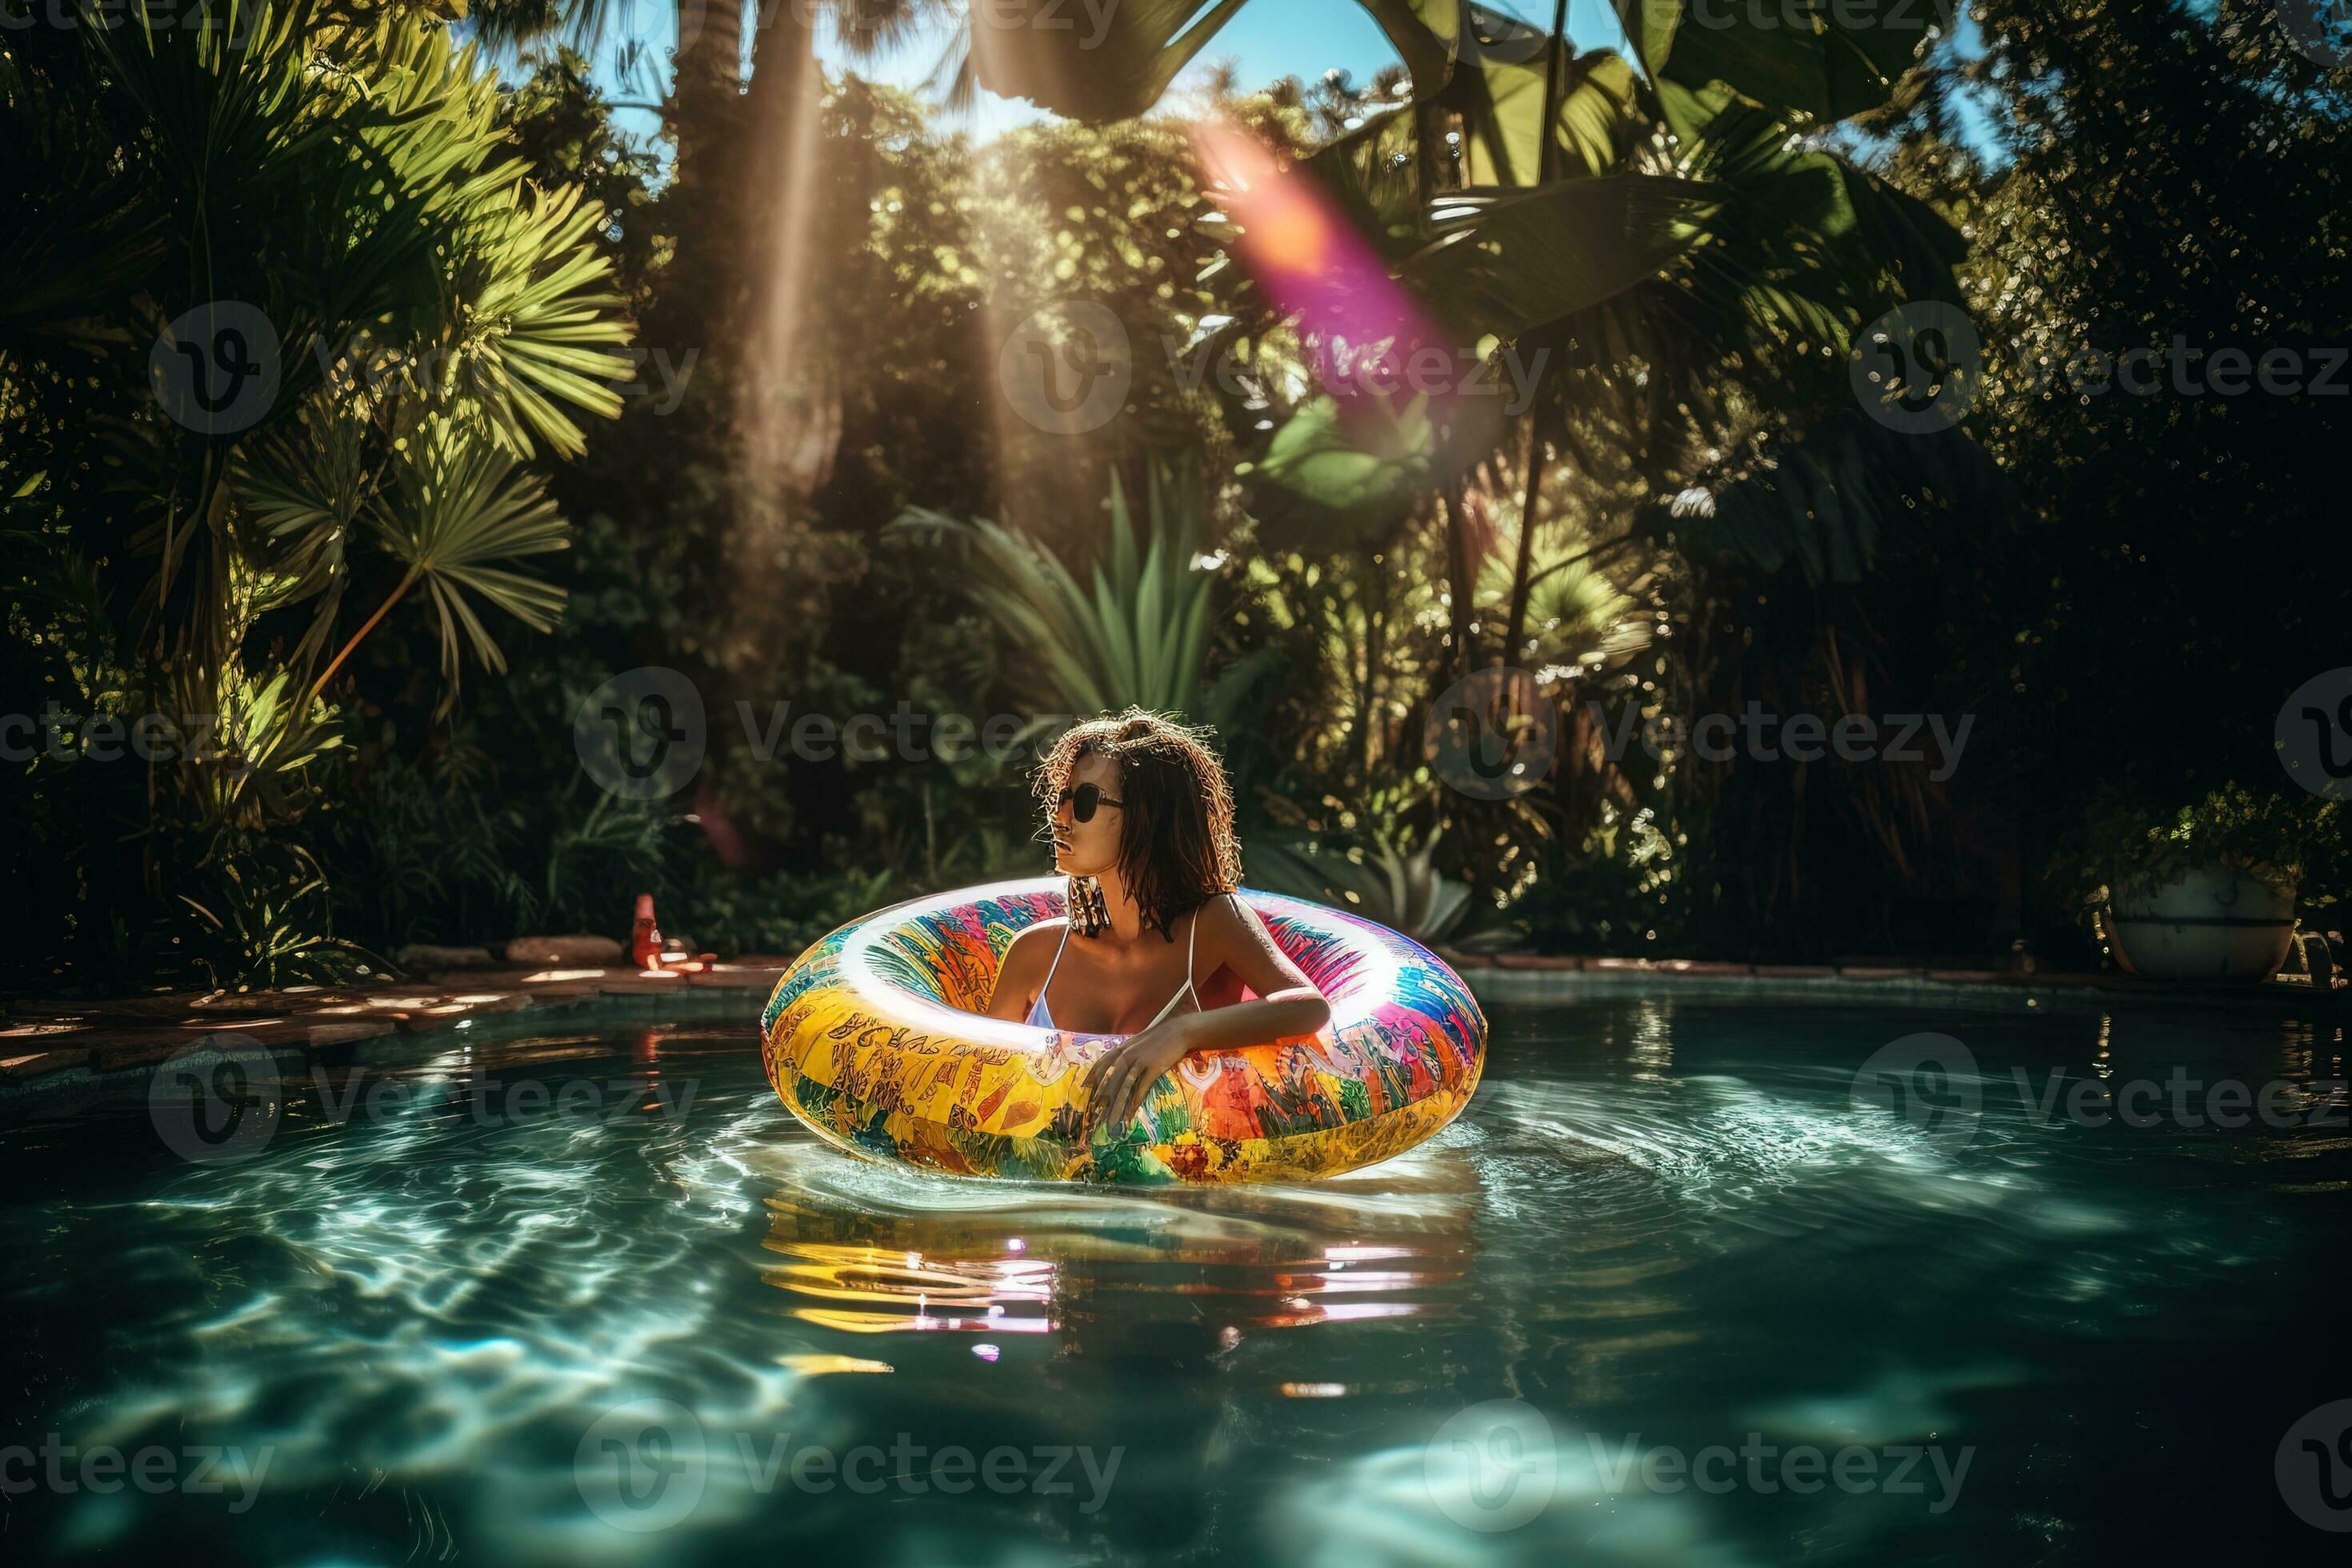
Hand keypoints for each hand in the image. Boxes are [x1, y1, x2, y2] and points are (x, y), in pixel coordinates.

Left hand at [1080, 1015, 1196, 1140]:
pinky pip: (1141, 1088)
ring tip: (1111, 1122)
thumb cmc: (1159, 1037)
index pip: (1102, 1064)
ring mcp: (1140, 1061)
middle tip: (1094, 1114)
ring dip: (1117, 1107)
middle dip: (1101, 1099)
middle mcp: (1127, 1055)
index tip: (1084, 1090)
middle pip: (1110, 1080)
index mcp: (1122, 1048)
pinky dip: (1135, 1102)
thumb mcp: (1137, 1042)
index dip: (1092, 1077)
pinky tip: (1130, 1114)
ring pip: (1123, 1087)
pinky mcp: (1153, 1068)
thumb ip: (1126, 1052)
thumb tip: (1118, 1063)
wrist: (1179, 1031)